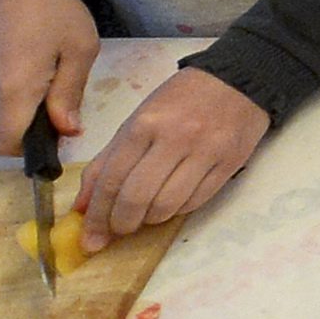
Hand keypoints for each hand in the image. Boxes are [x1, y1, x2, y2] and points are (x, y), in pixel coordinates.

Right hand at [0, 0, 96, 154]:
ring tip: (31, 62)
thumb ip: (70, 95)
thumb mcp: (79, 48)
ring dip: (12, 98)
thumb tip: (67, 132)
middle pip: (3, 127)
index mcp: (9, 92)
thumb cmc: (51, 11)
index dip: (31, 146)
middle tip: (50, 81)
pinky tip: (11, 57)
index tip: (53, 127)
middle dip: (28, 116)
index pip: (7, 146)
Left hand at [78, 66, 268, 246]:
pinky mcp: (229, 164)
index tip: (90, 238)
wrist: (236, 81)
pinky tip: (171, 202)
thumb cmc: (179, 102)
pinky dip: (176, 211)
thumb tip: (83, 207)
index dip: (97, 215)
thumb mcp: (137, 121)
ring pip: (167, 206)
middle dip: (122, 224)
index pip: (112, 180)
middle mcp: (174, 138)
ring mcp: (205, 152)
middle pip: (137, 198)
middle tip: (118, 230)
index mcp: (144, 125)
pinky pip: (195, 202)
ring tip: (146, 214)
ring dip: (150, 219)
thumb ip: (107, 162)